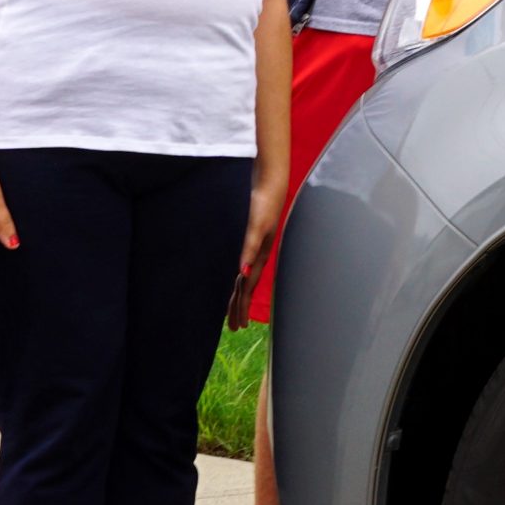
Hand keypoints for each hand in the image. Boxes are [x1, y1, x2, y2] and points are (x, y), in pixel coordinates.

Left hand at [228, 165, 285, 328]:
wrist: (270, 178)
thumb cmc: (264, 200)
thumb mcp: (256, 224)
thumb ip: (250, 247)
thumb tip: (242, 273)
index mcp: (259, 253)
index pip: (247, 287)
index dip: (241, 306)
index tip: (237, 325)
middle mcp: (258, 252)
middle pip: (246, 285)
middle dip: (240, 306)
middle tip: (234, 326)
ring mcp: (256, 243)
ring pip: (245, 275)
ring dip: (239, 292)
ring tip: (234, 307)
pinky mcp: (252, 234)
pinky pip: (245, 262)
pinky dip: (240, 274)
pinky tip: (238, 274)